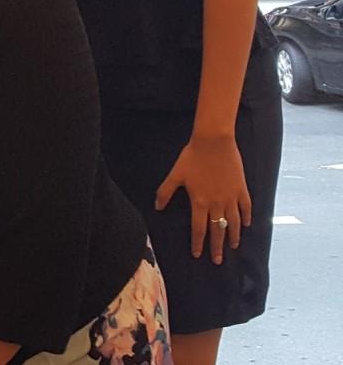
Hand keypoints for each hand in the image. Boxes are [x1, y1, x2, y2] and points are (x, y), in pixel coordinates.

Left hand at [154, 133, 251, 264]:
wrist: (213, 142)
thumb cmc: (192, 157)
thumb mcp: (175, 174)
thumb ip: (165, 192)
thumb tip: (157, 207)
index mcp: (199, 201)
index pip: (199, 228)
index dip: (198, 243)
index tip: (197, 255)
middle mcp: (217, 203)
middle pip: (217, 230)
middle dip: (217, 247)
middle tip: (218, 261)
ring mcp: (231, 197)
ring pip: (233, 222)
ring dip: (233, 236)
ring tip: (233, 246)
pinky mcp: (241, 189)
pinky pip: (246, 207)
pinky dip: (247, 217)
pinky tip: (246, 225)